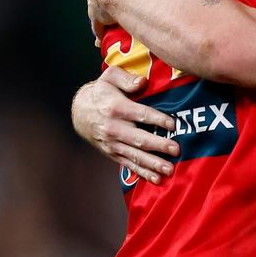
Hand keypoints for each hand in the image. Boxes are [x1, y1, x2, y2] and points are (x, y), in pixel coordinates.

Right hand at [72, 65, 179, 183]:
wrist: (79, 112)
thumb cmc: (101, 92)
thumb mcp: (110, 77)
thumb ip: (127, 79)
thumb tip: (142, 82)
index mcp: (116, 108)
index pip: (141, 114)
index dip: (158, 120)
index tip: (173, 124)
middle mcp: (114, 128)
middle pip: (140, 139)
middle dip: (159, 145)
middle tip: (176, 150)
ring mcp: (113, 143)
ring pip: (135, 156)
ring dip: (153, 164)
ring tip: (169, 169)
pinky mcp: (112, 153)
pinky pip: (129, 164)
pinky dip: (142, 173)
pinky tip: (156, 179)